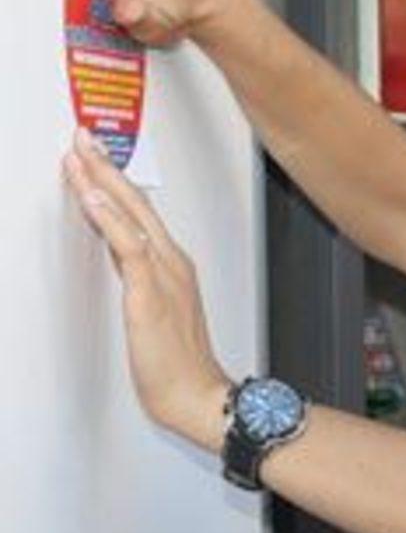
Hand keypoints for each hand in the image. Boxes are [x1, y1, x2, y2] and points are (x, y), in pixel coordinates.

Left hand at [63, 130, 231, 451]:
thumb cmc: (179, 363)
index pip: (139, 211)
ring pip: (131, 215)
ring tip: (80, 156)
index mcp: (173, 264)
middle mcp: (172, 261)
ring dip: (103, 182)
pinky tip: (94, 199)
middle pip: (135, 202)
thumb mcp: (155, 311)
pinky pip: (129, 247)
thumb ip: (139, 276)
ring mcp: (163, 274)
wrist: (198, 394)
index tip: (92, 155)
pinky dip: (111, 219)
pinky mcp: (150, 293)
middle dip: (104, 166)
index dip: (113, 180)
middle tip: (82, 137)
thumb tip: (118, 251)